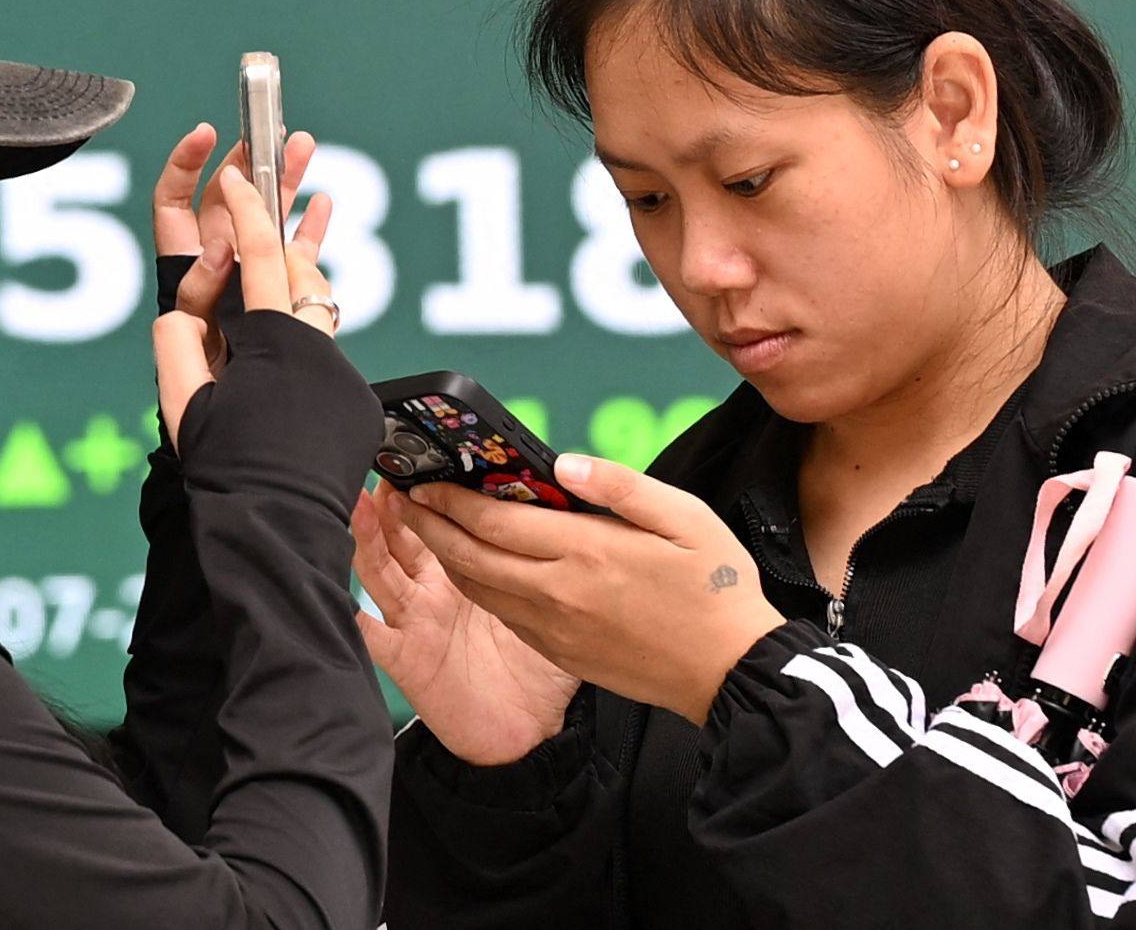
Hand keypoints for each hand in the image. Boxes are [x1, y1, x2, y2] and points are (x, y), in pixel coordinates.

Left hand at [150, 122, 335, 443]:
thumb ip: (196, 312)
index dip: (186, 167)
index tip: (209, 137)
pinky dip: (309, 235)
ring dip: (286, 187)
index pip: (174, 209)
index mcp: (185, 288)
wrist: (252, 478)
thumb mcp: (187, 376)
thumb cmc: (209, 437)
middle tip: (270, 133)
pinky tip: (323, 204)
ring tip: (305, 146)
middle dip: (248, 164)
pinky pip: (296, 264)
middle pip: (227, 208)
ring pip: (267, 228)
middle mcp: (216, 285)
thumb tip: (219, 255)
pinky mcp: (284, 315)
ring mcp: (250, 297)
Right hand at [353, 479, 579, 763]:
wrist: (528, 736)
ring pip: (381, 571)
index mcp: (465, 575)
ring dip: (368, 540)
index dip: (431, 492)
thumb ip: (547, 562)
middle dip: (391, 504)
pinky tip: (335, 594)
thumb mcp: (550, 605)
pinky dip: (351, 616)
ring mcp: (414, 622)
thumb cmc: (539, 672)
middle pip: (402, 538)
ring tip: (359, 505)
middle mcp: (433, 592)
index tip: (426, 457)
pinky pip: (372, 635)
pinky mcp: (406, 658)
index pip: (443, 524)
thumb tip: (571, 511)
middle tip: (386, 467)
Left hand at [399, 456, 784, 726]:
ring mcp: (556, 628)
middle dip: (430, 526)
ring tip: (426, 529)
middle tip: (404, 499)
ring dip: (445, 557)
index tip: (424, 480)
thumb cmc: (715, 589)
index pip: (495, 520)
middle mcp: (559, 592)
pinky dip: (476, 587)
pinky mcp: (561, 652)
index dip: (450, 499)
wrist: (730, 673)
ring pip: (480, 589)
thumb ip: (620, 485)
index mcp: (585, 552)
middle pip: (471, 556)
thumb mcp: (685, 517)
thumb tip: (566, 462)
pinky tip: (473, 569)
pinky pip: (503, 614)